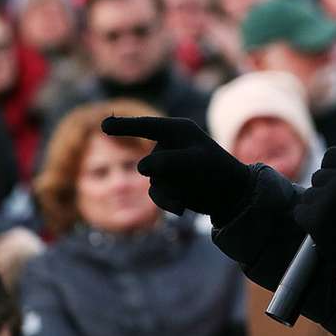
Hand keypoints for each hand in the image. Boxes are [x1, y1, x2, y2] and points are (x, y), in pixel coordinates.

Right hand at [101, 116, 253, 220]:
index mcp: (178, 130)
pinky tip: (181, 208)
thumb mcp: (197, 163)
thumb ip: (168, 162)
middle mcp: (169, 145)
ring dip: (170, 191)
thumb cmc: (218, 171)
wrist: (231, 196)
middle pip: (150, 163)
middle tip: (194, 177)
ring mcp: (166, 164)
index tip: (103, 126)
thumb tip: (142, 167)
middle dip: (167, 175)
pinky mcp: (166, 182)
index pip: (146, 126)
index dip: (124, 126)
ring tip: (193, 191)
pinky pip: (155, 193)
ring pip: (152, 181)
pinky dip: (167, 202)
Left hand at [292, 146, 335, 267]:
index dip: (331, 170)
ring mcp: (327, 198)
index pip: (331, 155)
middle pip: (318, 177)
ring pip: (308, 195)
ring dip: (316, 208)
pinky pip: (300, 212)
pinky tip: (324, 232)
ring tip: (335, 223)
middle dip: (324, 193)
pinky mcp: (313, 218)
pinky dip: (308, 223)